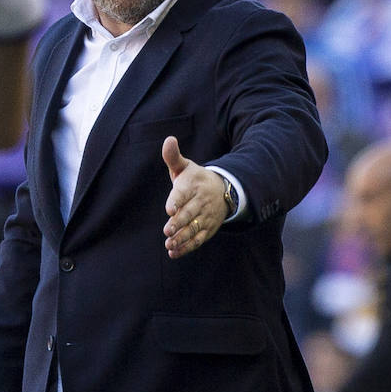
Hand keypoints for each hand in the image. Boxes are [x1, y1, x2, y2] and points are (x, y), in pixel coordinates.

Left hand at [161, 135, 226, 258]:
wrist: (223, 190)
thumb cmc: (195, 178)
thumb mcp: (185, 166)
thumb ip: (173, 156)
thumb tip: (169, 139)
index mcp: (193, 185)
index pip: (184, 193)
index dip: (176, 201)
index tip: (169, 210)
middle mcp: (201, 201)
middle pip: (190, 214)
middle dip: (179, 223)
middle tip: (167, 231)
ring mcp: (206, 216)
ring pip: (194, 229)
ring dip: (182, 238)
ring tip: (169, 244)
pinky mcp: (208, 228)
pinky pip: (198, 239)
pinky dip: (187, 247)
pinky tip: (174, 252)